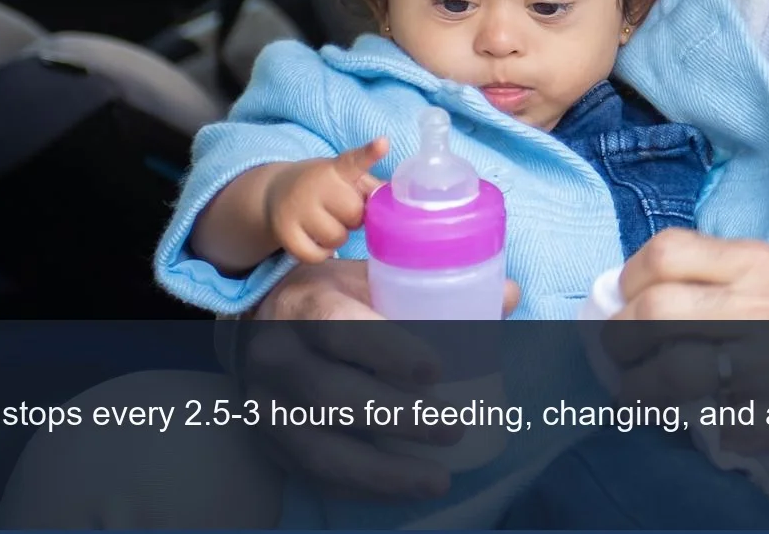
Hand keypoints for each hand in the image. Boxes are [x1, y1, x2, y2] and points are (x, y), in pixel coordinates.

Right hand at [241, 261, 522, 498]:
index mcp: (305, 305)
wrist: (259, 326)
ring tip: (439, 480)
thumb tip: (509, 295)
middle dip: (400, 418)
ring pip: (321, 448)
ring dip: (384, 472)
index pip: (340, 327)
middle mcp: (277, 357)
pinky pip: (315, 477)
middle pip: (334, 395)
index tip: (436, 370)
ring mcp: (267, 407)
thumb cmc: (332, 299)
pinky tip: (404, 490)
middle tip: (455, 428)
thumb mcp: (371, 278)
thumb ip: (435, 287)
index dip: (387, 349)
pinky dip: (363, 489)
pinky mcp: (269, 444)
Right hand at [263, 139, 386, 263]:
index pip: (353, 160)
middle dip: (353, 217)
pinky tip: (316, 239)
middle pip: (354, 213)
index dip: (369, 153)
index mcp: (334, 169)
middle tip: (340, 211)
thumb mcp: (342, 178)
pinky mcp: (285, 232)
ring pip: (336, 237)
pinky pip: (316, 256)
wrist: (273, 192)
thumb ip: (369, 186)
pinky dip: (321, 253)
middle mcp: (314, 185)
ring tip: (327, 223)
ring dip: (338, 237)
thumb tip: (395, 197)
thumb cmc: (321, 187)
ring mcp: (296, 209)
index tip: (382, 144)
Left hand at [602, 230, 768, 461]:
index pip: (662, 254)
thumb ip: (756, 255)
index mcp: (764, 262)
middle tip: (620, 353)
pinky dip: (699, 427)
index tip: (628, 298)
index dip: (629, 278)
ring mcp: (766, 367)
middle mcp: (759, 307)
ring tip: (640, 396)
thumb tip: (687, 258)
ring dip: (640, 391)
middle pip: (649, 313)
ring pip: (666, 376)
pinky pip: (709, 426)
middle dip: (618, 338)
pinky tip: (701, 422)